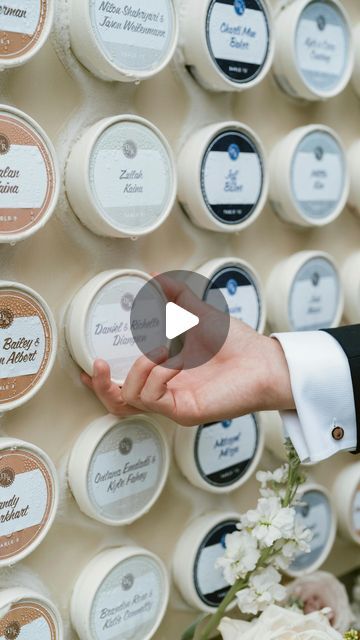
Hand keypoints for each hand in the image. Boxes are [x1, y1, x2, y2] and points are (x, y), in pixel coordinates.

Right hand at [81, 276, 294, 425]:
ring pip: (131, 399)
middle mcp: (166, 392)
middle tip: (97, 364)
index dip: (103, 380)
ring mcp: (174, 404)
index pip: (125, 384)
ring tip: (159, 350)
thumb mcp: (199, 313)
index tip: (89, 364)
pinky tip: (173, 359)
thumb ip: (176, 296)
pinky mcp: (185, 411)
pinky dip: (157, 375)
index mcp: (165, 374)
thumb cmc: (238, 344)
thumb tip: (154, 276)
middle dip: (102, 385)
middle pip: (119, 402)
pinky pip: (153, 398)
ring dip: (138, 370)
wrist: (265, 361)